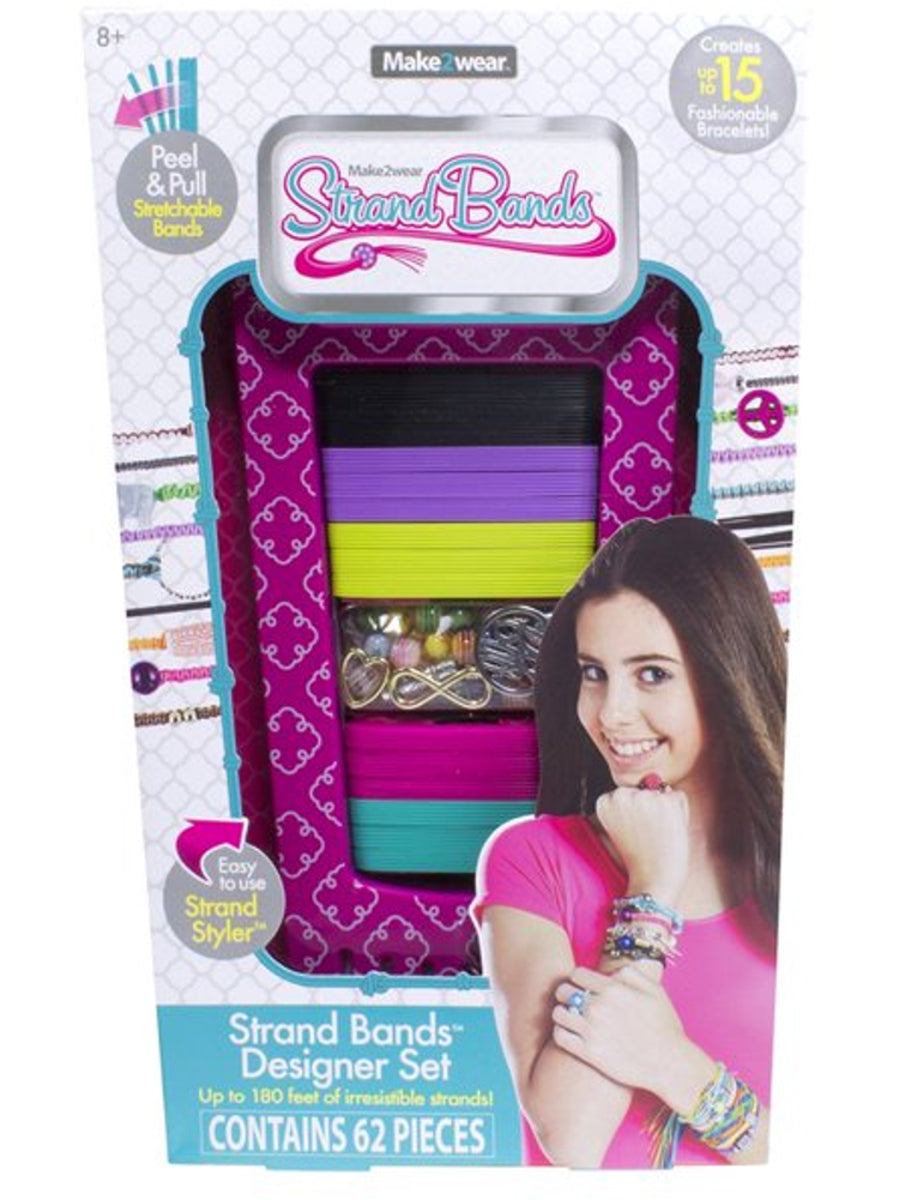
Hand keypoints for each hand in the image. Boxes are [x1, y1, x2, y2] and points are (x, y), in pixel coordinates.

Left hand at [551, 965, 689, 1097]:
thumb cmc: (665, 1026)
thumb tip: (612, 972)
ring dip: (562, 1014)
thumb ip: (630, 973)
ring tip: (571, 1019)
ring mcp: (592, 1030)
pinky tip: (570, 1034)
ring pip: (558, 1013)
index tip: (581, 987)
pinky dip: (561, 1032)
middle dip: (567, 994)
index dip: (577, 980)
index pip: (576, 974)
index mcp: (613, 988)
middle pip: (563, 991)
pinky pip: (559, 1036)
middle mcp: (599, 1006)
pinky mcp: (589, 1053)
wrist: (670, 1064)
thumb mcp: (654, 989)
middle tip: (573, 1002)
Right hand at [595, 786, 689, 905]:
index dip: (635, 814)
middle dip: (651, 808)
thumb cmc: (640, 856)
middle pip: (644, 790)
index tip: (633, 832)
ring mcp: (644, 796)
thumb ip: (632, 801)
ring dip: (665, 811)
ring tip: (658, 834)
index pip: (628, 795)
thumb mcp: (623, 826)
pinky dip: (681, 813)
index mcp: (604, 801)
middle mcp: (620, 794)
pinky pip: (678, 798)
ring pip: (662, 793)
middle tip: (647, 834)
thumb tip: (658, 782)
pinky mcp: (666, 801)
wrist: (654, 880)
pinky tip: (670, 831)